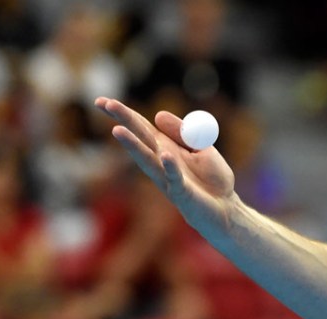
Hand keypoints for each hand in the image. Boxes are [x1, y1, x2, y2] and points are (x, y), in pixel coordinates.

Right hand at [93, 97, 235, 230]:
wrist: (226, 209)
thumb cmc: (212, 181)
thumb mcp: (201, 148)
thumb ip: (183, 132)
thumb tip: (157, 115)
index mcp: (166, 147)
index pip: (142, 127)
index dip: (123, 113)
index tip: (101, 101)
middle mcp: (162, 162)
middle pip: (139, 138)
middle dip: (122, 120)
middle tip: (101, 103)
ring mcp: (168, 178)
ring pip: (147, 160)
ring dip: (133, 145)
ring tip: (117, 130)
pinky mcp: (182, 193)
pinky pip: (175, 178)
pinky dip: (171, 167)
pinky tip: (165, 156)